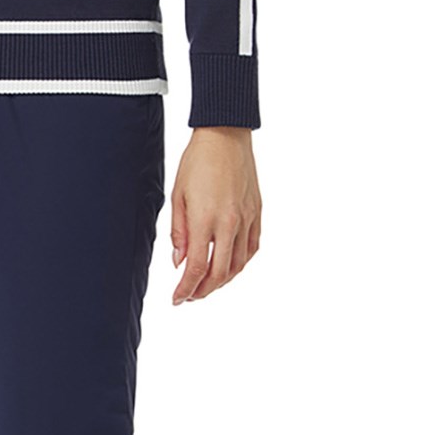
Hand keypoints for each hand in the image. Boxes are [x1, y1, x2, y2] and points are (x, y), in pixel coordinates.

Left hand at [169, 127, 261, 304]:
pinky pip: (252, 249)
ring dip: (222, 281)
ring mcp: (247, 219)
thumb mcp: (177, 197)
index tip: (177, 299)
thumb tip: (179, 263)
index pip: (196, 268)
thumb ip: (178, 233)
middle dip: (202, 292)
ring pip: (238, 265)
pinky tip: (229, 267)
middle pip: (219, 274)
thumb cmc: (197, 162)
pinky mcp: (257, 213)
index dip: (186, 289)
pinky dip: (240, 264)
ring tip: (206, 285)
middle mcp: (229, 223)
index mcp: (205, 220)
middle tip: (190, 297)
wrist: (226, 135)